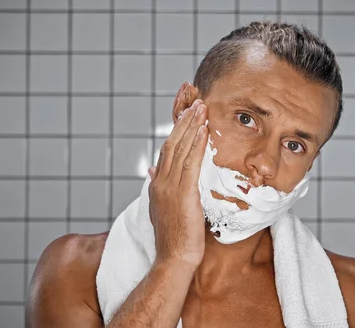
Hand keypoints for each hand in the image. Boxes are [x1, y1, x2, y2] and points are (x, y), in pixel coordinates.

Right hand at [147, 84, 207, 267]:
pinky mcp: (182, 194)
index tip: (185, 109)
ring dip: (191, 125)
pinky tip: (203, 130)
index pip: (167, 147)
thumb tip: (151, 170)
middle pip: (171, 141)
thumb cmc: (174, 236)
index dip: (176, 127)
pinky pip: (190, 163)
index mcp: (157, 182)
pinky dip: (197, 144)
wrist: (174, 258)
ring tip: (200, 106)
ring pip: (180, 148)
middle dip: (182, 117)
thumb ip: (158, 186)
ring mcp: (169, 187)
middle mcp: (160, 181)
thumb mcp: (162, 207)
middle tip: (192, 96)